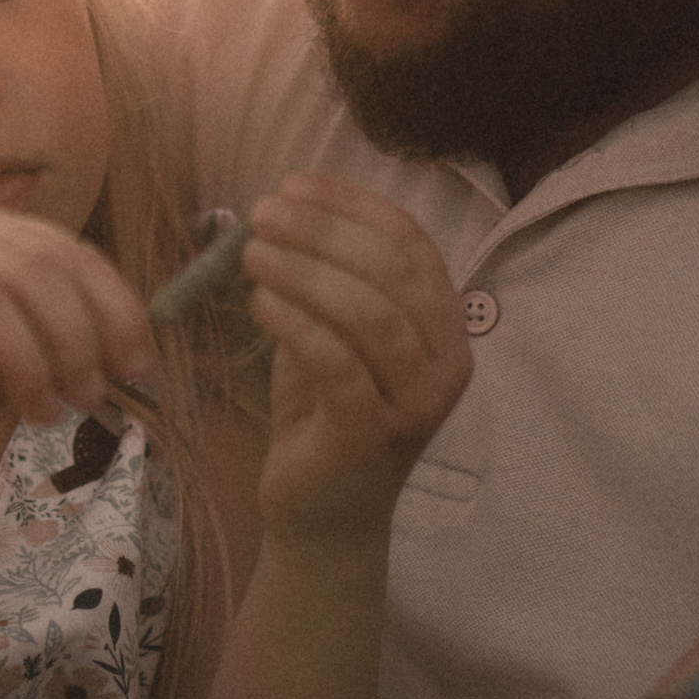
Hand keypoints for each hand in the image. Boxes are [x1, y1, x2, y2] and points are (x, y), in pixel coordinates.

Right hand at [0, 206, 155, 480]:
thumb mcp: (13, 350)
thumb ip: (59, 332)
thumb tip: (131, 350)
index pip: (57, 248)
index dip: (108, 303)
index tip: (134, 364)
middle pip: (21, 268)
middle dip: (72, 337)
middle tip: (88, 397)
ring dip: (24, 360)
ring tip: (42, 413)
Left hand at [243, 173, 471, 547]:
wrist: (322, 515)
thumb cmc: (324, 414)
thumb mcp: (328, 332)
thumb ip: (324, 278)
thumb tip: (283, 209)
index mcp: (443, 325)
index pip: (410, 242)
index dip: (351, 205)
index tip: (292, 184)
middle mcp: (446, 362)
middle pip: (393, 272)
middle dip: (324, 232)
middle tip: (262, 214)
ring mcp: (416, 404)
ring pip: (372, 316)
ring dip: (307, 273)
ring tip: (252, 253)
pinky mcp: (374, 438)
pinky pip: (341, 367)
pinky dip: (298, 326)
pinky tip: (259, 303)